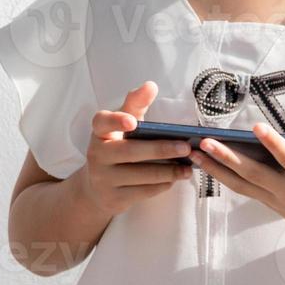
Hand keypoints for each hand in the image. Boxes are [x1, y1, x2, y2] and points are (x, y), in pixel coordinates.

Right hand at [74, 80, 194, 218]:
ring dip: (168, 171)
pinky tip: (175, 179)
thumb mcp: (122, 126)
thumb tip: (150, 85)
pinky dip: (162, 185)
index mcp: (99, 132)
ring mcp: (103, 178)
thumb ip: (135, 105)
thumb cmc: (116, 149)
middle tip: (185, 147)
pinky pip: (143, 192)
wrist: (96, 187)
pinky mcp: (114, 198)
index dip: (116, 121)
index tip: (133, 122)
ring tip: (188, 167)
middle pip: (130, 152)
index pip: (102, 122)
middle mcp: (97, 154)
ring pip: (140, 175)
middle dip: (161, 149)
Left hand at [190, 121, 284, 235]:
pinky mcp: (269, 204)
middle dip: (226, 158)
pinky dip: (223, 179)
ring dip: (216, 169)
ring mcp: (275, 200)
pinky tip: (206, 166)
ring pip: (241, 184)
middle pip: (252, 174)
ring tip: (194, 153)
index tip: (255, 127)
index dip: (273, 143)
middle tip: (204, 142)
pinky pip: (242, 190)